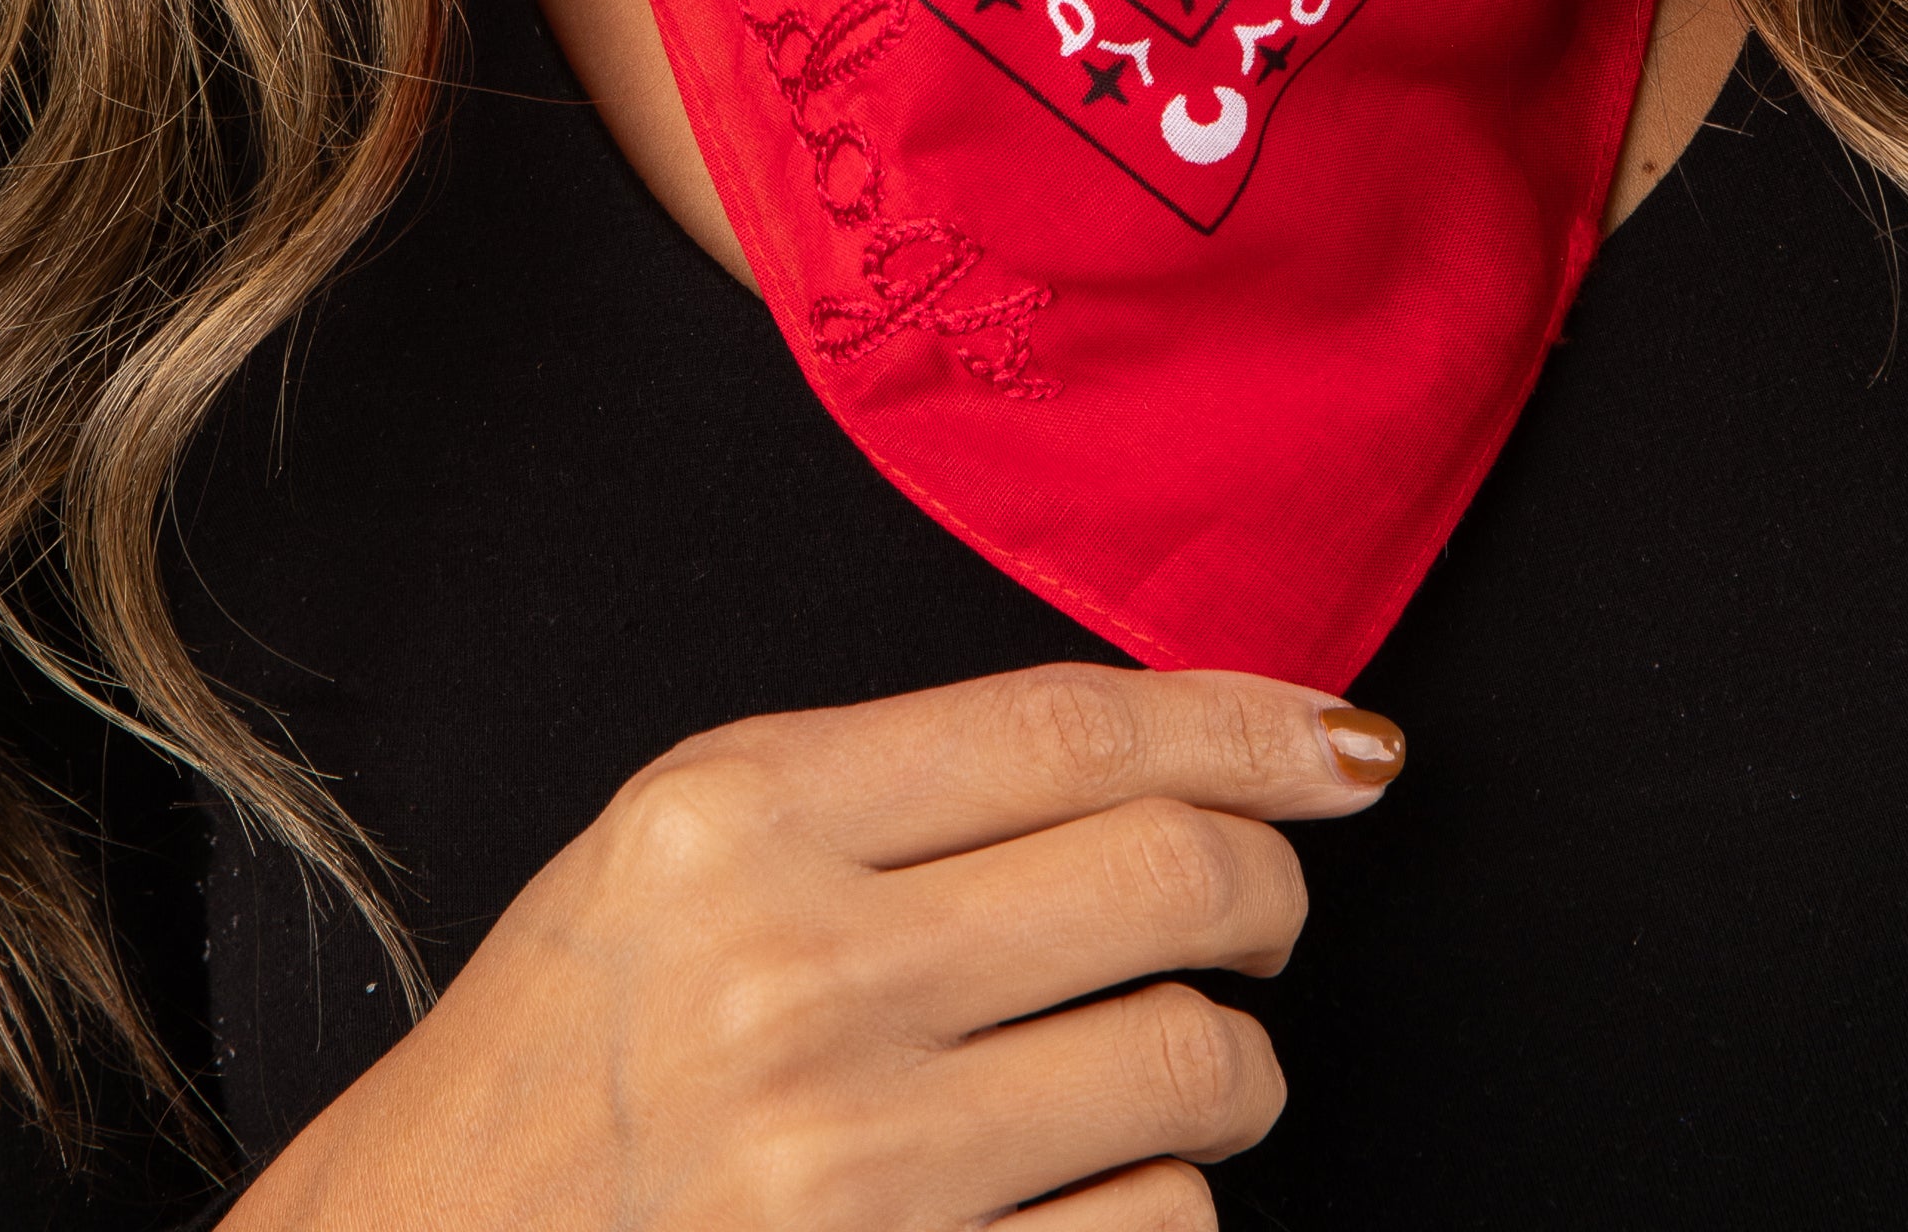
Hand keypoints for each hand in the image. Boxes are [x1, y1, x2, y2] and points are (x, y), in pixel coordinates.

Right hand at [225, 658, 1404, 1230]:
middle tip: (1256, 911)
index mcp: (738, 815)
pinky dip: (1153, 1214)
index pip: (1075, 728)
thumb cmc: (563, 1065)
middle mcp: (796, 978)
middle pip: (1174, 879)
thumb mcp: (685, 853)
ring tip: (1148, 1074)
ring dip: (1218, 1072)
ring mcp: (853, 1167)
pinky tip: (1066, 1199)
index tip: (1343, 742)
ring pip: (1196, 1069)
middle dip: (1265, 890)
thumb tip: (1176, 747)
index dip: (1248, 724)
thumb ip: (897, 786)